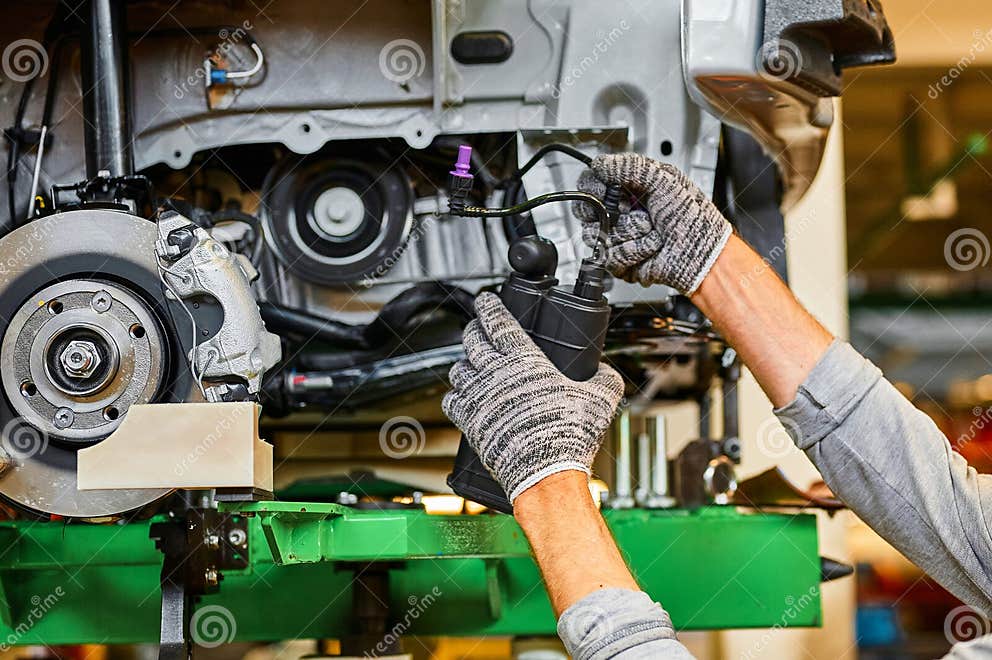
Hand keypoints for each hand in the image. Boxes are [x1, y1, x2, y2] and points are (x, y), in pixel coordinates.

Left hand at [442, 292, 624, 503]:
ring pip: (458, 367)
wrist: (545, 474)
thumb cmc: (569, 436)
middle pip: (471, 339)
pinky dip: (455, 396)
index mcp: (524, 360)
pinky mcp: (468, 422)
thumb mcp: (601, 400)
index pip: (497, 320)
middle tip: (478, 328)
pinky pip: (451, 400)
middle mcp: (495, 373)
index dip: (489, 306)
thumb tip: (607, 371)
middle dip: (473, 329)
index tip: (486, 300)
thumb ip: (605, 378)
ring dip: (464, 362)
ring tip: (473, 364)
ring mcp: (478, 397)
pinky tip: (463, 397)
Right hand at [573, 153, 731, 293]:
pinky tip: (651, 247)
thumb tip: (600, 163)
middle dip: (612, 213)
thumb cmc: (692, 217)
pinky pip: (610, 256)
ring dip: (630, 233)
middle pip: (586, 211)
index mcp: (628, 189)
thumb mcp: (665, 180)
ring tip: (652, 231)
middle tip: (632, 211)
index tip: (606, 190)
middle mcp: (620, 212)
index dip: (593, 187)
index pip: (591, 183)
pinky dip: (634, 251)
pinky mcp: (620, 261)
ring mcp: (618, 237)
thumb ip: (631, 166)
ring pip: (597, 235)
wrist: (700, 253)